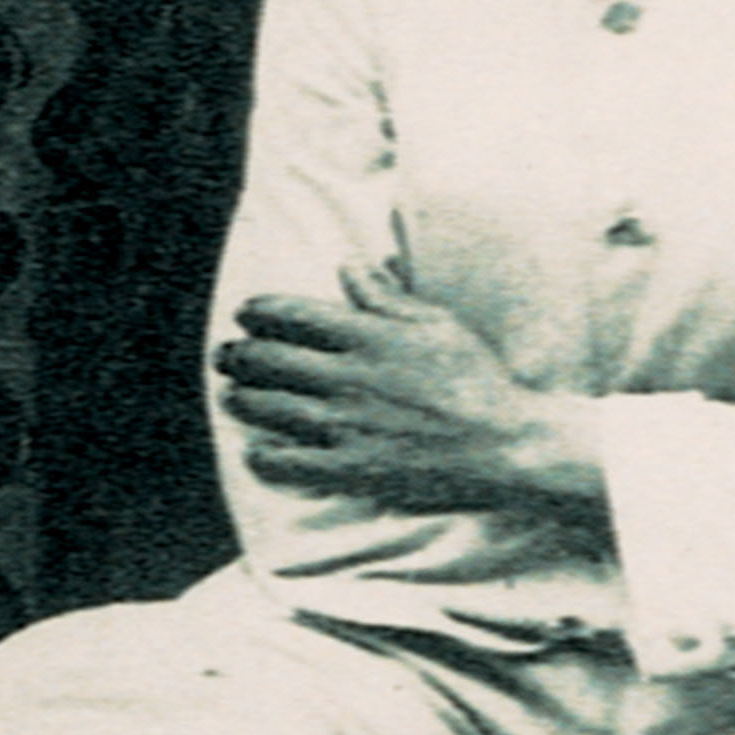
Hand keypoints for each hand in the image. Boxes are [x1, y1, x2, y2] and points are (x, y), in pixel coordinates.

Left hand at [216, 263, 592, 513]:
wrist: (507, 446)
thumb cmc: (475, 379)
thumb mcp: (436, 323)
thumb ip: (385, 295)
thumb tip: (347, 265)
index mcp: (368, 335)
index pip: (289, 312)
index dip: (257, 310)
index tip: (246, 314)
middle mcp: (349, 376)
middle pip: (266, 358)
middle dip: (236, 354)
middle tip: (227, 356)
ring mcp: (346, 425)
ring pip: (267, 407)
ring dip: (240, 398)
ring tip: (232, 395)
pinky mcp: (351, 468)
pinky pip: (288, 462)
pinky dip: (264, 456)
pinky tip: (258, 450)